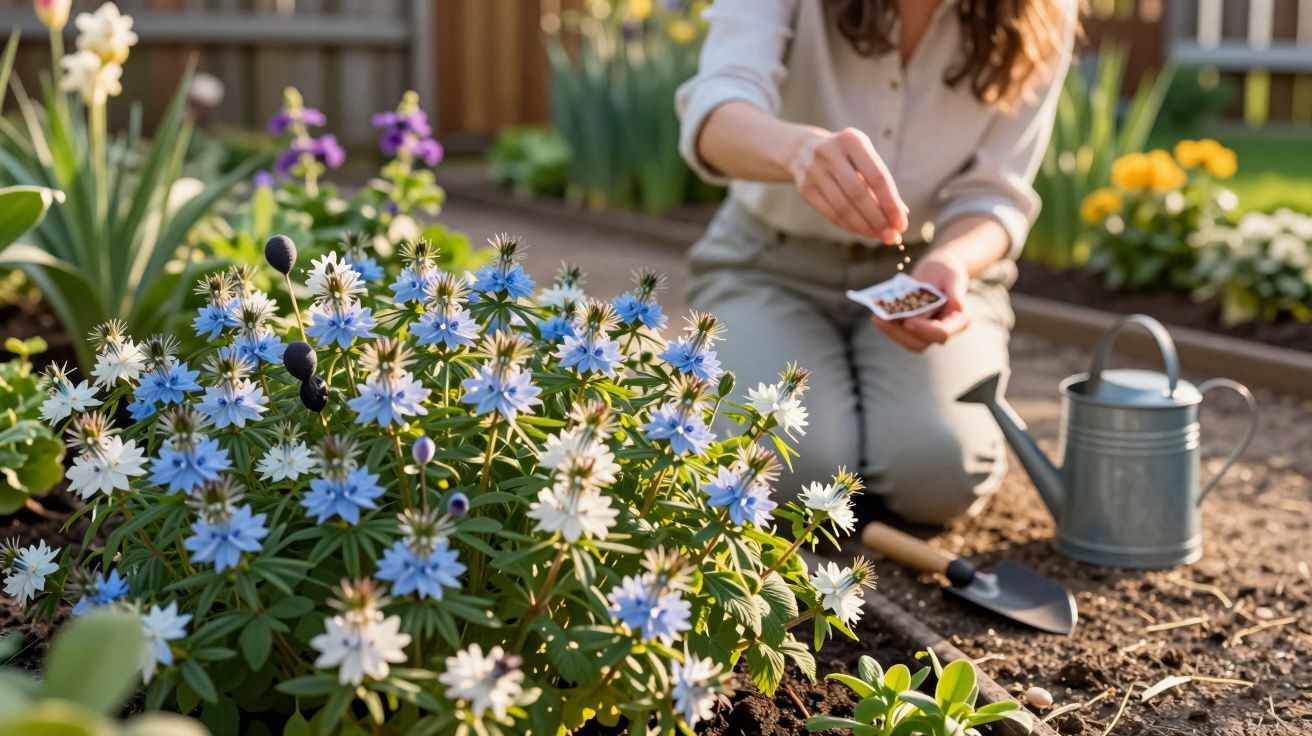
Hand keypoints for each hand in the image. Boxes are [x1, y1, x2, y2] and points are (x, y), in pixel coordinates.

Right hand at [787, 127, 908, 242]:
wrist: (802, 149)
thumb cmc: (845, 157)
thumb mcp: (864, 159)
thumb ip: (881, 184)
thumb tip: (901, 216)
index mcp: (852, 140)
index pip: (877, 177)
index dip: (891, 204)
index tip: (901, 224)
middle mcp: (830, 152)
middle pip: (859, 194)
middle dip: (878, 219)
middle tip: (891, 236)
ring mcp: (814, 170)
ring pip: (843, 207)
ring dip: (864, 226)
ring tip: (878, 236)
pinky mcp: (804, 188)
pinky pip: (831, 213)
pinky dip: (849, 226)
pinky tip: (861, 231)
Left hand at [873, 252, 971, 352]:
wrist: (937, 271)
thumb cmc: (947, 270)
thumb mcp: (952, 274)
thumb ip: (955, 290)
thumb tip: (958, 306)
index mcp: (959, 321)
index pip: (941, 333)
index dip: (924, 330)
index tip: (908, 321)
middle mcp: (944, 331)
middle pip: (921, 343)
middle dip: (899, 333)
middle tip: (881, 318)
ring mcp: (927, 333)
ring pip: (908, 341)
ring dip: (890, 331)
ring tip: (876, 315)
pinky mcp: (914, 330)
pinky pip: (900, 333)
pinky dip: (888, 325)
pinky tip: (877, 313)